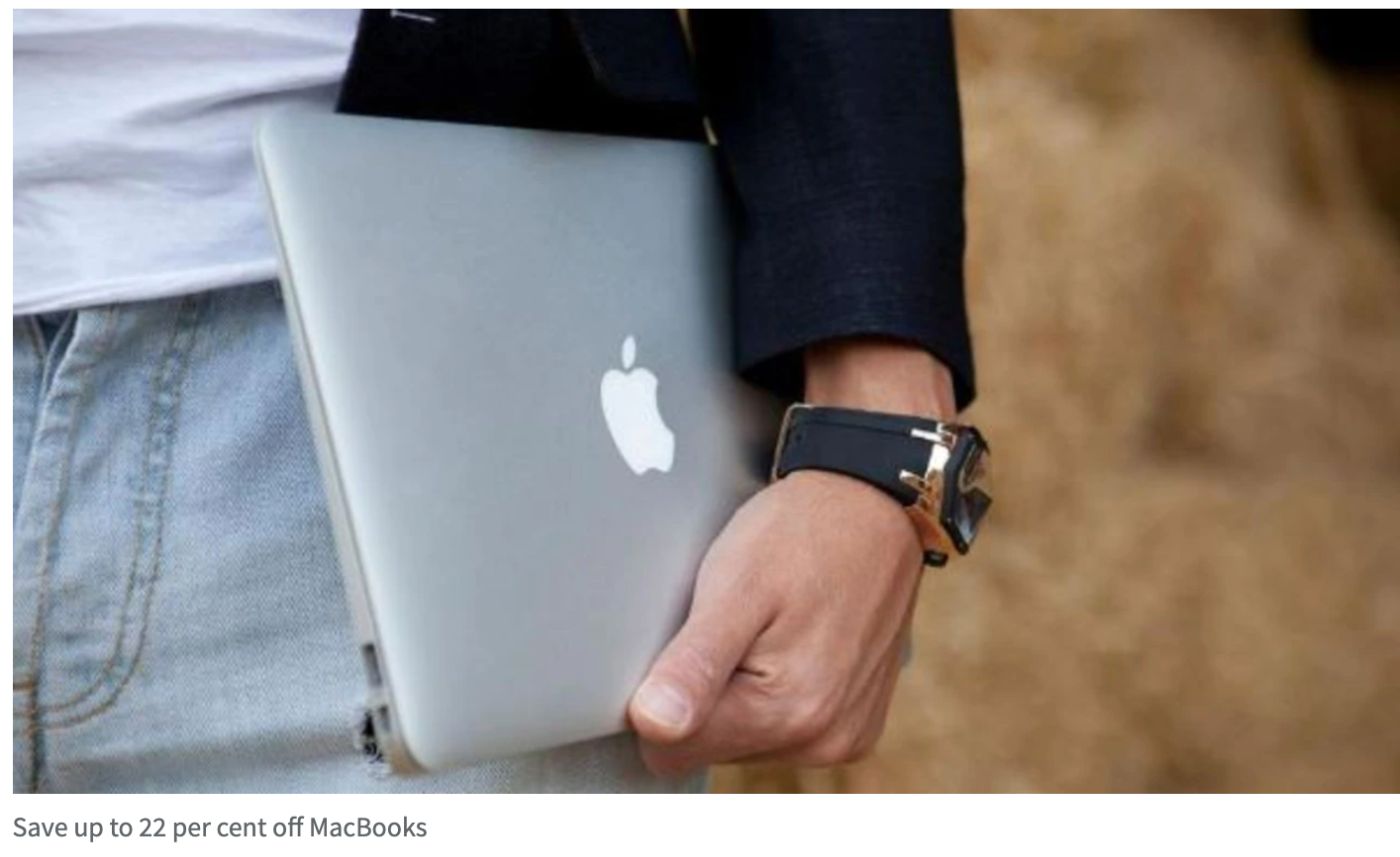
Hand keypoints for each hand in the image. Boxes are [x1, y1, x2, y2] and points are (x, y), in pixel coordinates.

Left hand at [627, 338, 955, 773]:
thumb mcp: (737, 584)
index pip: (669, 751)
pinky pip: (783, 730)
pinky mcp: (855, 727)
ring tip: (760, 626)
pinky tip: (785, 640)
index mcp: (786, 712)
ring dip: (738, 691)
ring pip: (743, 740)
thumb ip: (695, 663)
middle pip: (709, 747)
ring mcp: (844, 737)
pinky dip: (772, 692)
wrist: (875, 505)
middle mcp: (821, 740)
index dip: (658, 698)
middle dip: (703, 693)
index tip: (683, 643)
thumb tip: (654, 725)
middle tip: (727, 625)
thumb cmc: (802, 533)